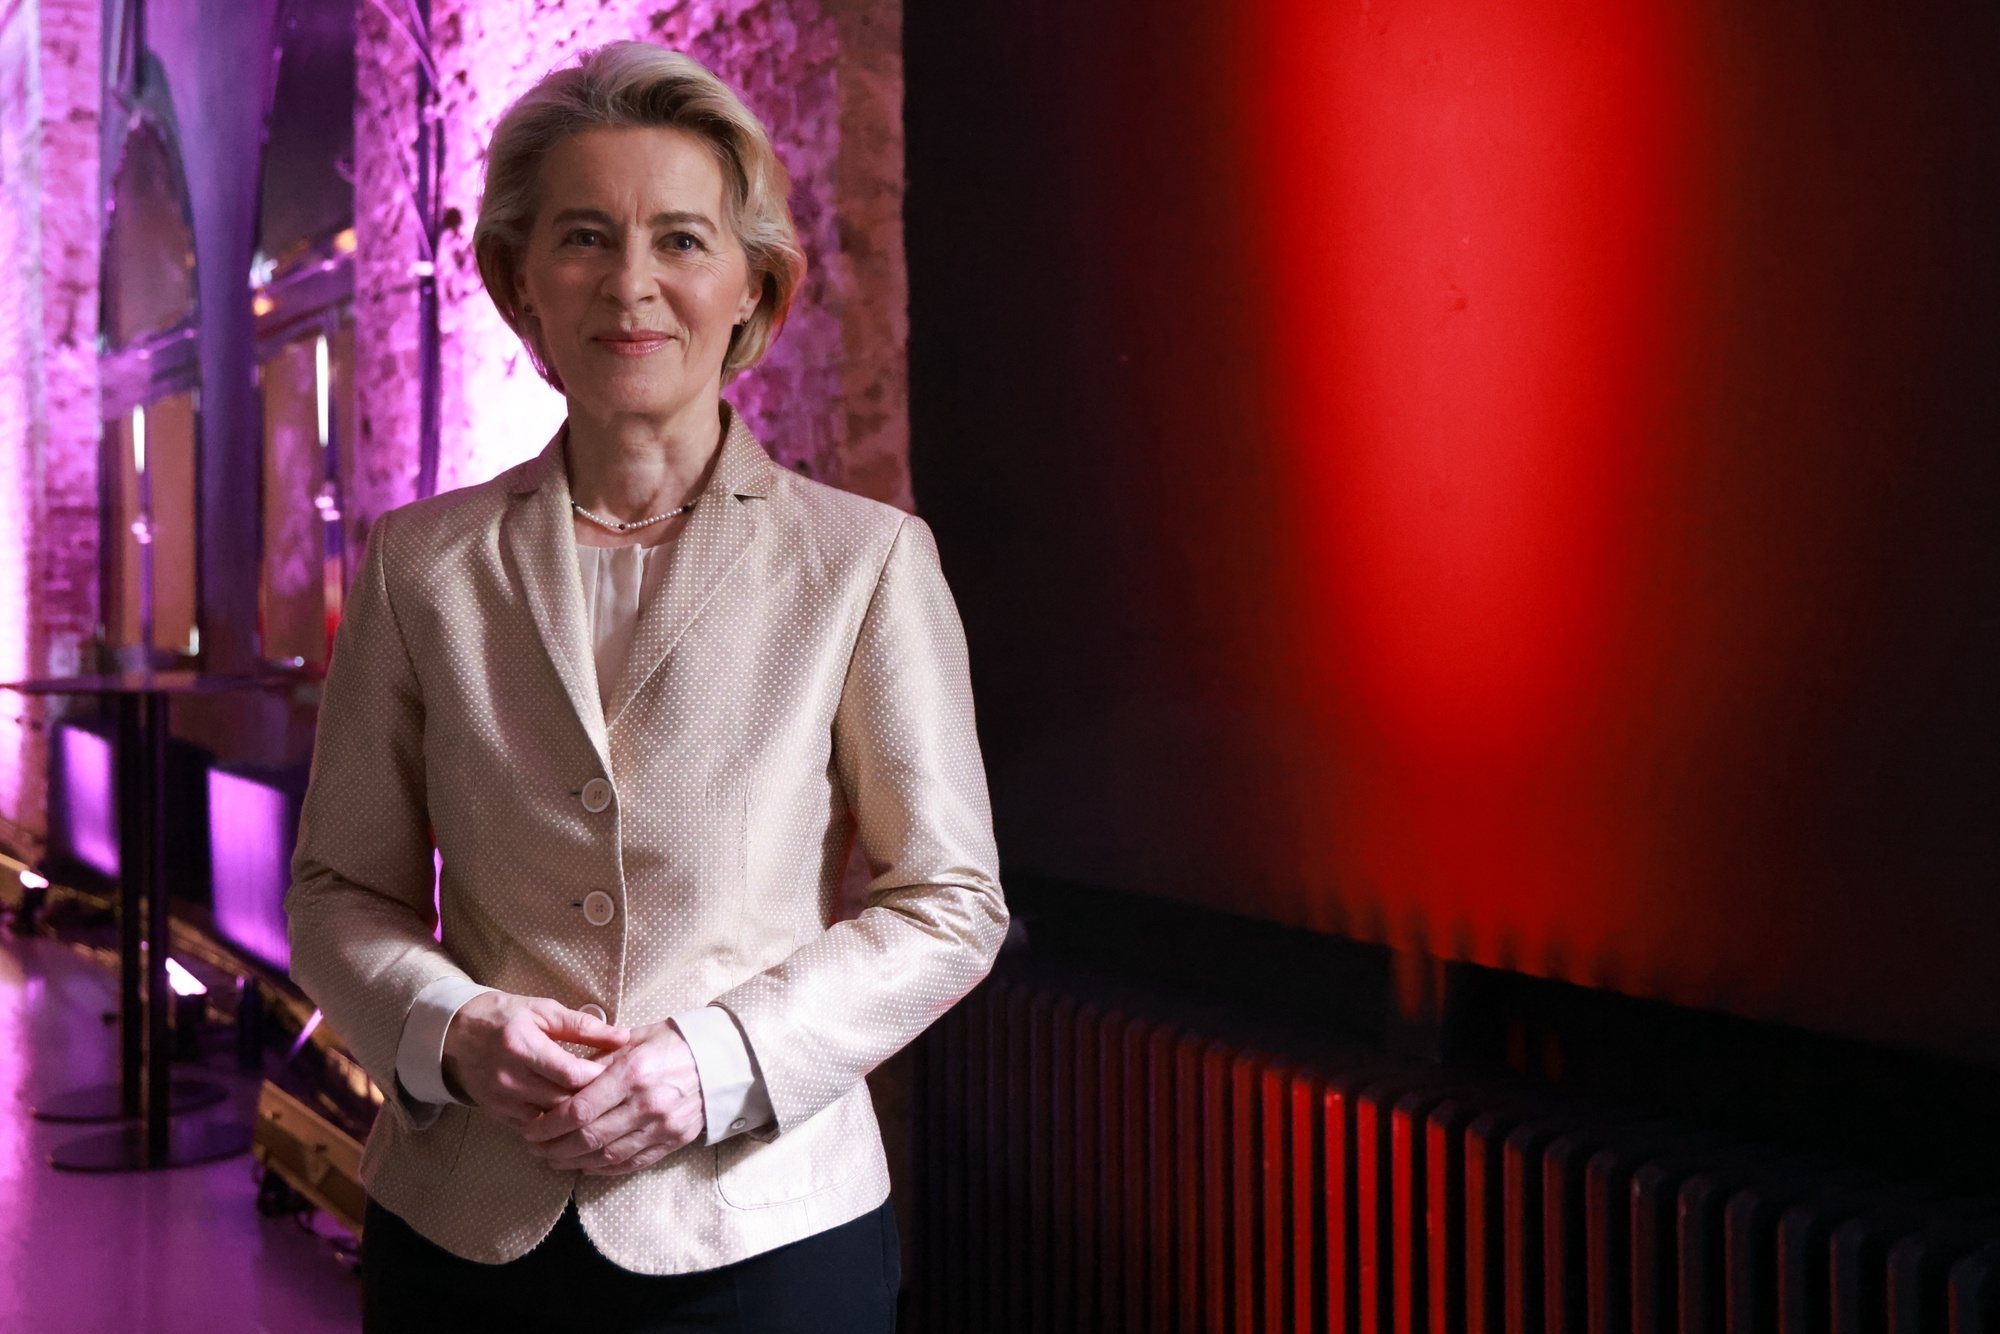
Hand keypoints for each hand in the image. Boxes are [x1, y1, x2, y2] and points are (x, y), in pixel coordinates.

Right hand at [440, 992, 629, 1125]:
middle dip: (592, 1100)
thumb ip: (583, 1026)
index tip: (618, 1074)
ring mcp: (502, 1099)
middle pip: (564, 1101)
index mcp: (523, 1045)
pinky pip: (534, 1129)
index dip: (600, 1078)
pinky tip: (571, 1118)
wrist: (454, 1035)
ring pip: (551, 1120)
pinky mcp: (497, 1114)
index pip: (572, 1074)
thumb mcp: (543, 1011)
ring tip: (597, 1106)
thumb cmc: (504, 1017)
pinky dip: (555, 1125)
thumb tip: (623, 1036)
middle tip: (615, 1094)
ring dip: (576, 1116)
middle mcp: (510, 1077)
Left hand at [518, 1020, 705, 1175]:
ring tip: (552, 1159)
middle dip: (553, 1147)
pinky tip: (584, 1165)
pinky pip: (630, 1164)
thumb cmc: (671, 1043)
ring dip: (573, 1162)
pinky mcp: (672, 1142)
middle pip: (588, 1138)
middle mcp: (646, 1104)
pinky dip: (602, 1169)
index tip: (530, 1128)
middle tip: (534, 1147)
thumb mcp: (631, 1040)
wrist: (721, 1059)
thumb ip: (597, 1062)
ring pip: (606, 1156)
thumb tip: (560, 1082)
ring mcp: (661, 1127)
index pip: (579, 1110)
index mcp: (633, 1073)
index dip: (548, 1125)